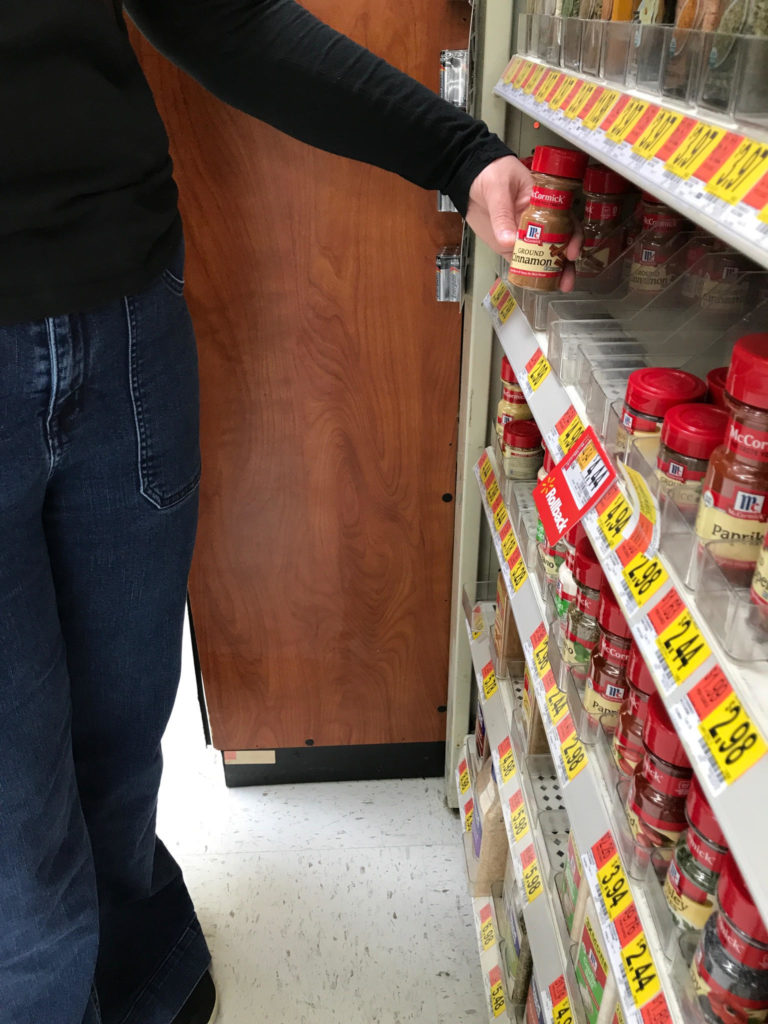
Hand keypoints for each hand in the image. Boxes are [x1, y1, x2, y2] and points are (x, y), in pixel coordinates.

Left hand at [465, 155, 582, 292]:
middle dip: (565, 264)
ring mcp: (523, 235)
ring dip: (550, 273)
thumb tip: (509, 242)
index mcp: (544, 203)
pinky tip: (534, 284)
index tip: (570, 252)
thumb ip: (503, 215)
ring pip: (541, 257)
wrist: (469, 178)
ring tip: (555, 287)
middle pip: (557, 244)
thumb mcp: (499, 188)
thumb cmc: (491, 172)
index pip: (565, 220)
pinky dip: (527, 274)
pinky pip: (520, 262)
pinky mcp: (508, 245)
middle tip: (566, 280)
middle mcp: (538, 222)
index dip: (572, 237)